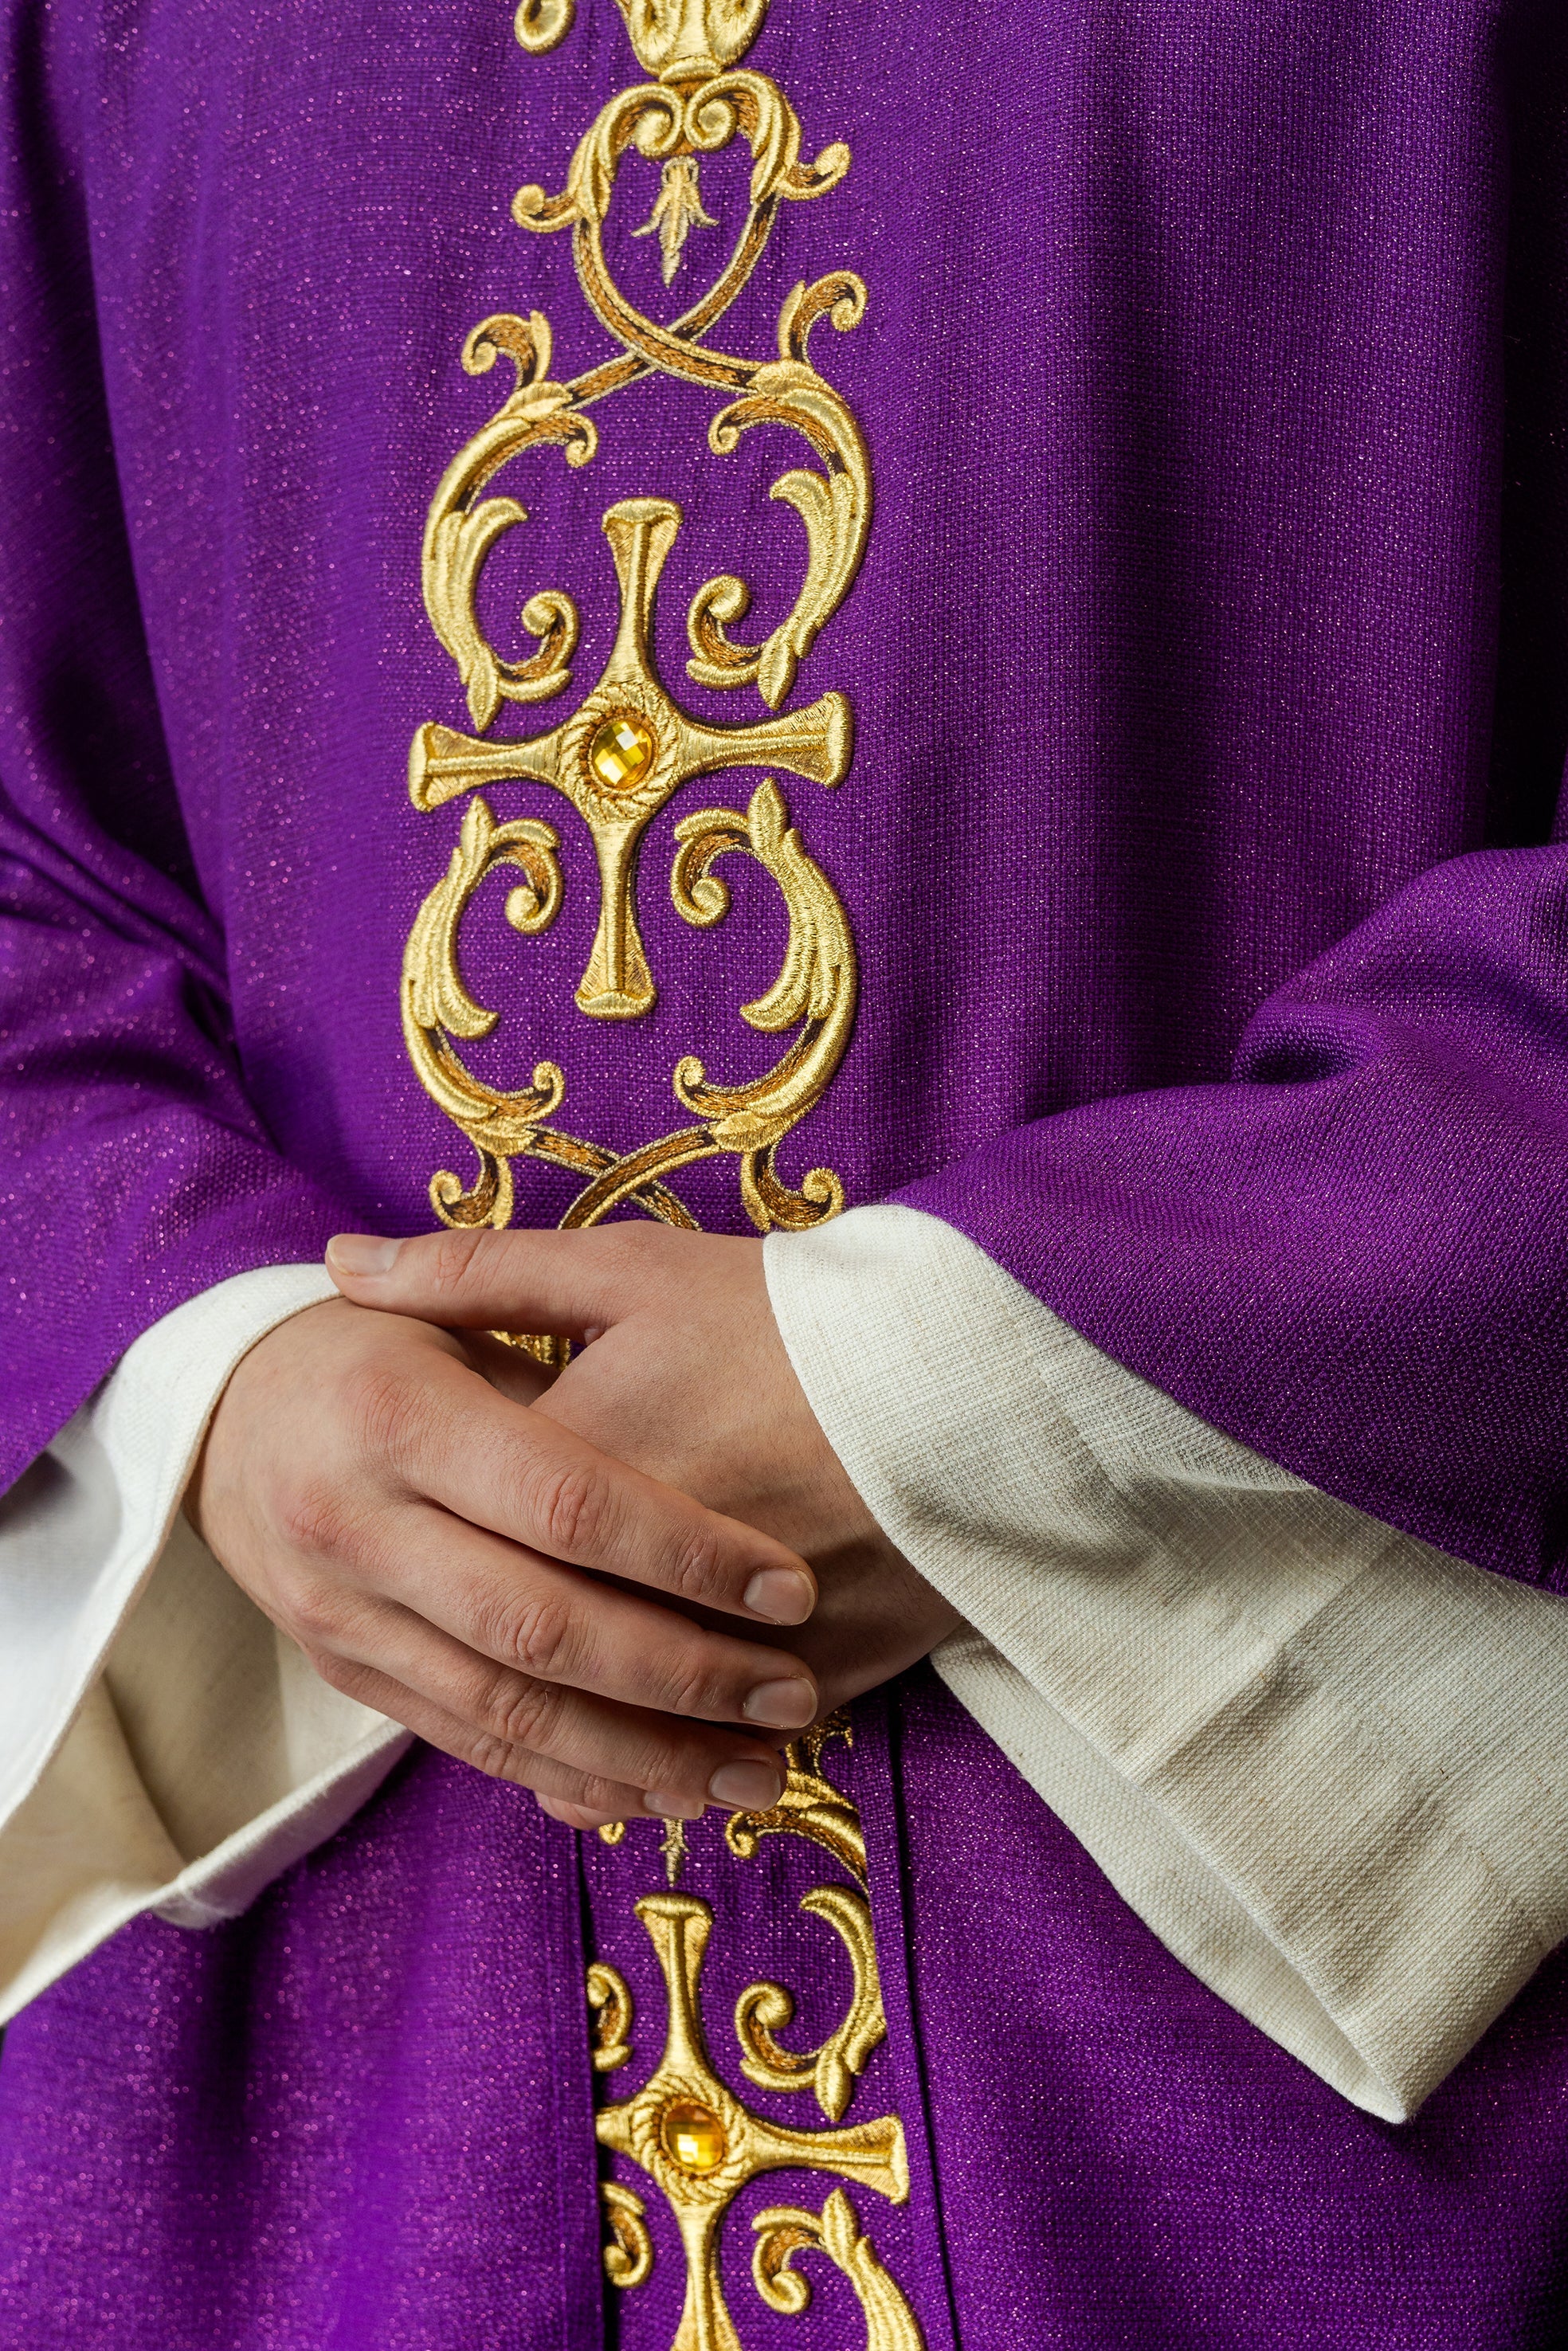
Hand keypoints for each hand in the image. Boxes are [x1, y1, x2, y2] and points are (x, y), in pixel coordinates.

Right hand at [186, 1294, 823, 1826]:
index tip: (790, 1586)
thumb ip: (562, 1358)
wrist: (222, 1416)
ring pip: (507, 1710)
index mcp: (398, 1418)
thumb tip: (704, 1378)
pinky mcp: (346, 1672)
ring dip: (643, 1756)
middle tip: (792, 1694)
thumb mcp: (456, 1317)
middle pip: (540, 1627)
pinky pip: (468, 1740)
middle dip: (682, 1676)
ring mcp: (341, 1614)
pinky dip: (569, 1775)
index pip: (566, 1502)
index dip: (686, 1553)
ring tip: (757, 1772)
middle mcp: (357, 1525)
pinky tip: (662, 1793)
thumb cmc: (378, 1349)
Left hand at [325, 1225, 962, 1727]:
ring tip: (560, 1755)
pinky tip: (658, 1781)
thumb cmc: (790, 1313)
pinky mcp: (822, 1678)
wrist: (974, 1369)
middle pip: (536, 1657)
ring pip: (627, 1730)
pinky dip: (684, 1771)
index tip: (407, 1566)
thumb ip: (478, 1273)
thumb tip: (341, 1267)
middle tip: (462, 1681)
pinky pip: (727, 1749)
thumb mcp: (632, 1268)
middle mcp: (647, 1578)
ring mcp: (737, 1645)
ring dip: (585, 1755)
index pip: (469, 1544)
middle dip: (492, 1678)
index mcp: (582, 1470)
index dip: (428, 1562)